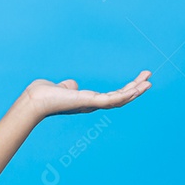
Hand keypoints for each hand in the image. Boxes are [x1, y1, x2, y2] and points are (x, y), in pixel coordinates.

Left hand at [22, 70, 151, 119]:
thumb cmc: (45, 94)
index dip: (125, 90)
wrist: (35, 99)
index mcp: (88, 101)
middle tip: (149, 79)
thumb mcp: (63, 88)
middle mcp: (92, 105)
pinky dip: (125, 95)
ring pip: (119, 100)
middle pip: (120, 98)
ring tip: (148, 83)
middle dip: (135, 89)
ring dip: (135, 92)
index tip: (138, 81)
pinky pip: (112, 100)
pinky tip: (136, 89)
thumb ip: (70, 87)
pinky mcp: (89, 101)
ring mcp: (92, 104)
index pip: (112, 96)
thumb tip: (72, 85)